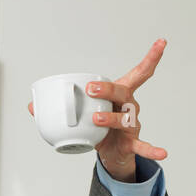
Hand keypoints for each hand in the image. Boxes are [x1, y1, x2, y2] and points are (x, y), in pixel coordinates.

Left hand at [25, 39, 168, 182]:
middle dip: (108, 88)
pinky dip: (151, 149)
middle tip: (90, 88)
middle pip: (124, 93)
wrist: (111, 154)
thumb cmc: (101, 128)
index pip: (139, 73)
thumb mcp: (83, 115)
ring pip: (125, 118)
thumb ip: (59, 108)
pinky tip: (162, 152)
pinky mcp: (132, 143)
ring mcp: (132, 125)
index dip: (150, 58)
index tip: (162, 42)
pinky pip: (142, 146)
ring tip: (96, 118)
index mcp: (120, 95)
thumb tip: (32, 106)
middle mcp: (130, 107)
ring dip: (111, 117)